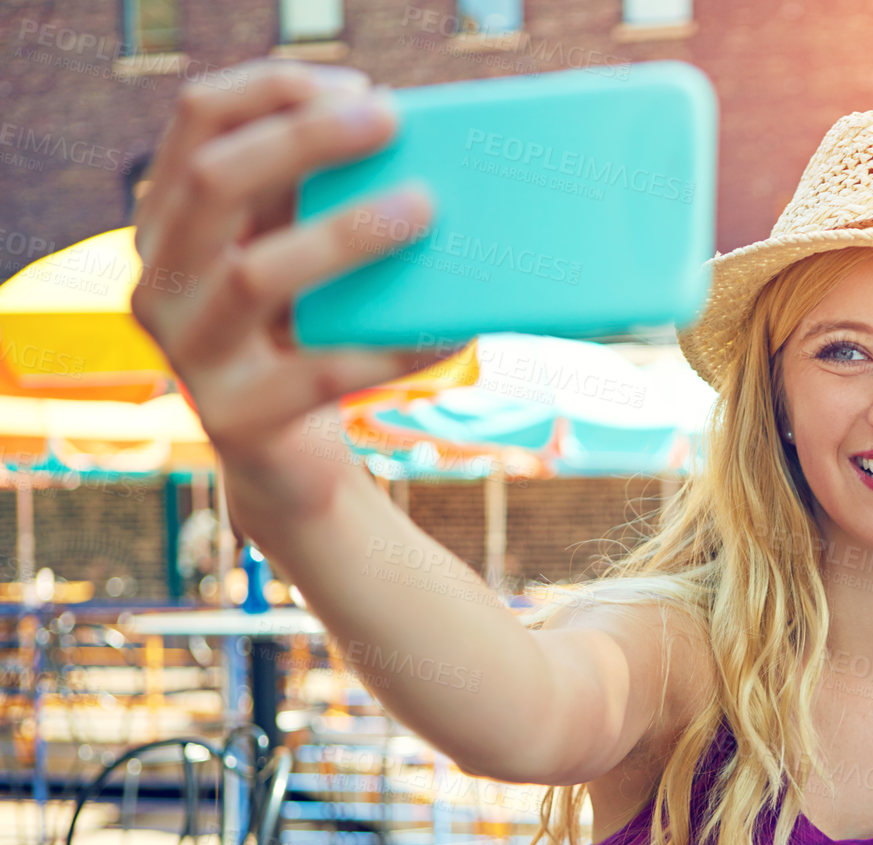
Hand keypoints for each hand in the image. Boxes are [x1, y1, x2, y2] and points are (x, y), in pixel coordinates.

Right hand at [130, 61, 440, 521]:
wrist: (290, 465)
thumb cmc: (305, 339)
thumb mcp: (301, 259)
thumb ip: (321, 203)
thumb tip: (414, 144)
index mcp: (169, 221)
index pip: (198, 121)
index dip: (274, 90)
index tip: (361, 86)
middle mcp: (159, 279)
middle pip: (214, 181)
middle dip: (304, 140)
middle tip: (393, 121)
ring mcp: (188, 353)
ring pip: (254, 275)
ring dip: (343, 233)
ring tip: (424, 209)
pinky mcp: (235, 419)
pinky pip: (318, 372)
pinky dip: (390, 346)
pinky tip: (448, 329)